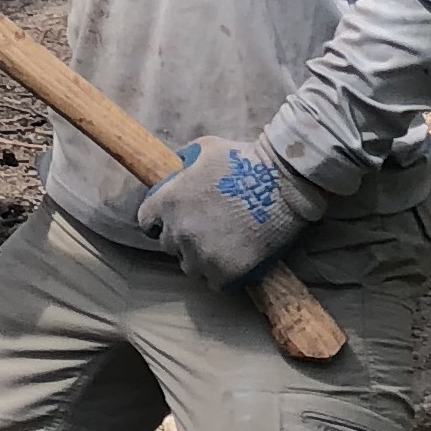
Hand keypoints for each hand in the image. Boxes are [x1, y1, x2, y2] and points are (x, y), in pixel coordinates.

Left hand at [137, 134, 321, 291]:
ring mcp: (202, 255)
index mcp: (169, 201)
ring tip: (221, 247)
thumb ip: (184, 162)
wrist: (283, 182)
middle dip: (182, 239)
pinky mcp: (225, 273)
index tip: (173, 222)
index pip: (146, 222)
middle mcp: (180, 231)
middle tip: (205, 231)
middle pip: (169, 246)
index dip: (159, 222)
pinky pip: (214, 283)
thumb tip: (177, 168)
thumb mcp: (206, 148)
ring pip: (190, 267)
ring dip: (201, 259)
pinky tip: (234, 260)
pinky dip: (222, 275)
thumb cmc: (245, 160)